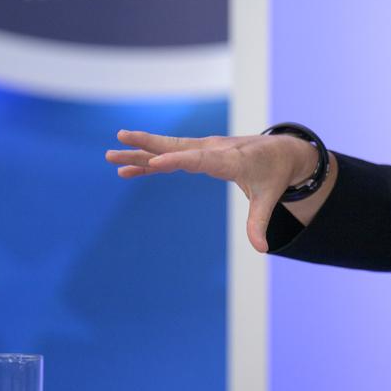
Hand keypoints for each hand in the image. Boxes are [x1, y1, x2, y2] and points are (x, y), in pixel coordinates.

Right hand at [105, 130, 323, 252]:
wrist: (280, 152)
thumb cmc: (273, 174)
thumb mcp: (269, 198)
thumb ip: (259, 222)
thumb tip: (262, 250)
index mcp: (231, 159)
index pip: (202, 159)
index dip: (180, 159)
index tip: (158, 160)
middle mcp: (213, 149)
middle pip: (176, 147)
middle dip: (147, 145)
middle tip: (119, 140)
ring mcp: (203, 148)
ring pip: (167, 149)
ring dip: (140, 152)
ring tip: (110, 156)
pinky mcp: (198, 152)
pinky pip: (170, 156)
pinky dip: (149, 162)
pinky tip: (126, 169)